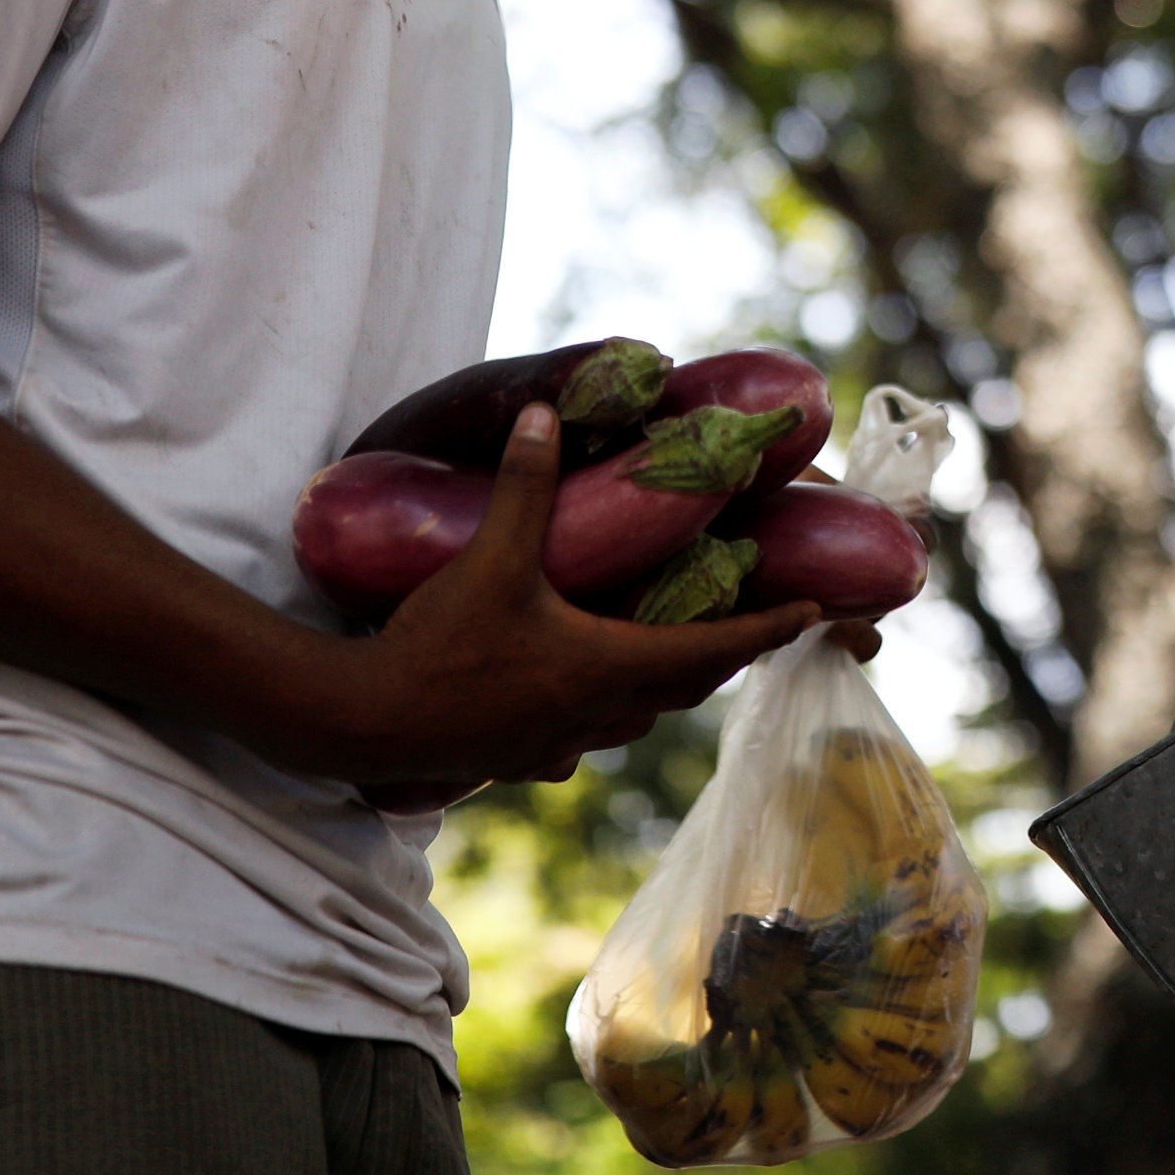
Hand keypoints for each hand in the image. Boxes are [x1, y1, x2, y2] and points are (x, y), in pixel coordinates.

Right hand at [284, 405, 824, 785]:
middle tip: (753, 621)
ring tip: (678, 648)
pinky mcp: (521, 759)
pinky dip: (605, 708)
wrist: (360, 726)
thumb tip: (543, 414)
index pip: (716, 648)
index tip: (814, 614)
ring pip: (637, 715)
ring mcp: (560, 745)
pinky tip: (585, 691)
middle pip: (685, 685)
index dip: (769, 628)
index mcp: (609, 667)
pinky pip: (585, 735)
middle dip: (724, 652)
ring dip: (664, 683)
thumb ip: (524, 486)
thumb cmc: (436, 645)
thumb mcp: (488, 558)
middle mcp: (598, 715)